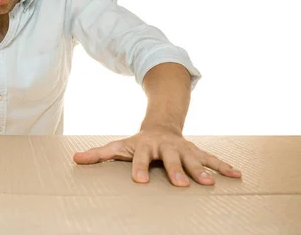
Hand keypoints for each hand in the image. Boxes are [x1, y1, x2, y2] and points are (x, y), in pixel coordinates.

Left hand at [72, 129, 241, 186]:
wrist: (161, 126)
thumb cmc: (137, 143)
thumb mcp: (118, 146)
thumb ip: (98, 154)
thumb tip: (75, 160)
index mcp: (145, 146)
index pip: (140, 157)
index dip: (140, 168)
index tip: (139, 181)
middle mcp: (165, 146)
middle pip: (170, 159)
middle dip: (175, 170)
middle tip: (180, 184)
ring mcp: (183, 148)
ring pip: (194, 158)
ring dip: (202, 170)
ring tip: (209, 183)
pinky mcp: (196, 151)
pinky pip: (212, 158)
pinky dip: (224, 166)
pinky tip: (237, 175)